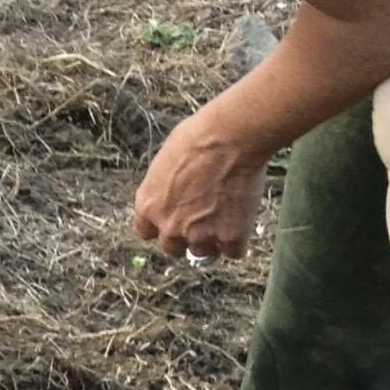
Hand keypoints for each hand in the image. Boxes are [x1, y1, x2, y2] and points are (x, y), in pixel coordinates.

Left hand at [133, 112, 270, 262]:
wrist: (229, 137)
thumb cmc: (198, 139)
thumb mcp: (165, 163)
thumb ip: (165, 188)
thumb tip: (173, 194)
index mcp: (147, 206)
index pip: (146, 232)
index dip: (163, 225)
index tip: (175, 218)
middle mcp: (168, 226)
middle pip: (172, 248)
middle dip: (186, 237)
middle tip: (203, 220)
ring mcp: (199, 235)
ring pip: (203, 252)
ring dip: (213, 238)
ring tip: (227, 212)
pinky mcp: (229, 237)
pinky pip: (233, 251)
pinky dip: (239, 239)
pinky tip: (242, 219)